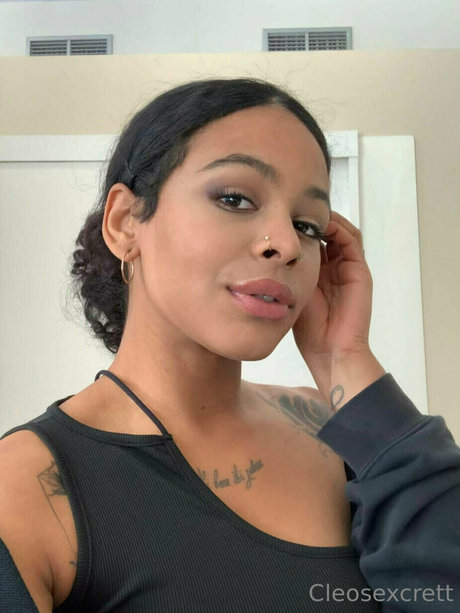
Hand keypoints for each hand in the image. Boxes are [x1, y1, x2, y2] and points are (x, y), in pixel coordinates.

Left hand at [292, 211, 372, 370]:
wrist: (329, 350)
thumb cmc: (308, 329)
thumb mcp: (291, 292)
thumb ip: (286, 272)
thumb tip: (268, 250)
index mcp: (318, 273)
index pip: (312, 241)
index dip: (299, 228)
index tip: (281, 220)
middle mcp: (335, 268)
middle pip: (327, 233)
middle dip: (312, 220)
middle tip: (294, 210)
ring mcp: (349, 268)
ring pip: (341, 232)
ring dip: (326, 220)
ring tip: (308, 213)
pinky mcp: (360, 270)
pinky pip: (352, 240)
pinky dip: (338, 227)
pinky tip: (320, 225)